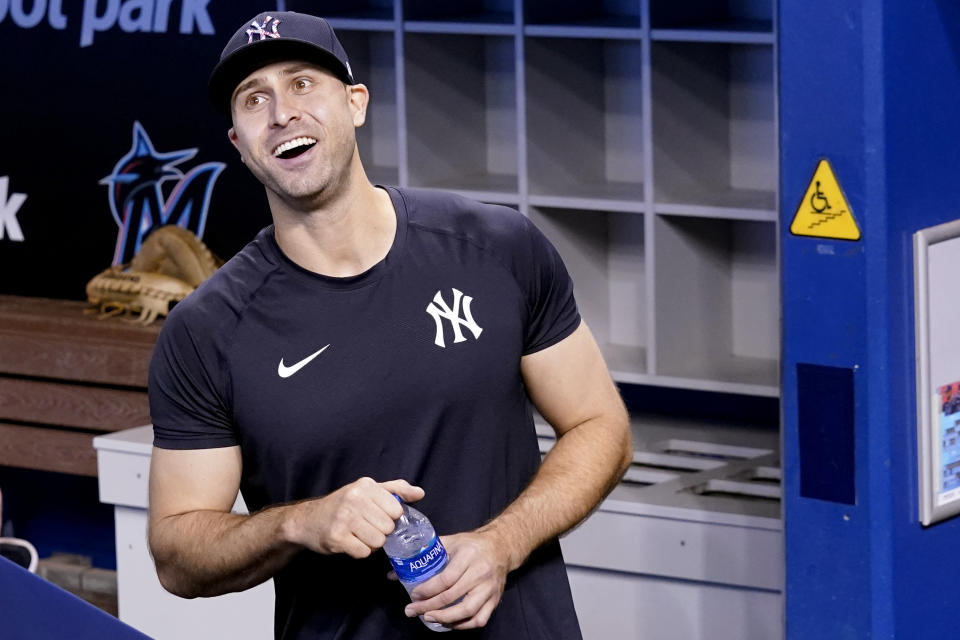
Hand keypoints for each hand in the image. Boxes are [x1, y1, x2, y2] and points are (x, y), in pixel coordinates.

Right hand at [285, 477, 422, 557]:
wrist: (307, 520)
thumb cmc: (342, 505)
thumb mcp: (368, 491)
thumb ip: (396, 490)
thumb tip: (420, 493)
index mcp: (365, 486)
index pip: (396, 510)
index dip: (389, 518)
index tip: (377, 516)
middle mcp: (354, 499)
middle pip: (388, 528)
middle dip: (380, 532)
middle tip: (365, 527)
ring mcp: (344, 518)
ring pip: (378, 542)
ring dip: (370, 543)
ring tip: (358, 535)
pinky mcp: (336, 537)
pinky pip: (364, 552)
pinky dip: (359, 551)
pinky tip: (349, 542)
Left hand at [403, 530, 510, 629]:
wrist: (501, 547)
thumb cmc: (472, 544)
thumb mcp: (450, 542)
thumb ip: (426, 554)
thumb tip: (395, 572)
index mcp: (468, 556)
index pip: (446, 578)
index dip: (428, 590)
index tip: (414, 594)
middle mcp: (480, 573)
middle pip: (452, 596)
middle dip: (429, 606)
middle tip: (412, 611)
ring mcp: (489, 588)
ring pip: (467, 611)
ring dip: (445, 618)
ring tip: (429, 618)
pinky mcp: (495, 599)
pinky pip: (479, 619)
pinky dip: (463, 625)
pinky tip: (449, 623)